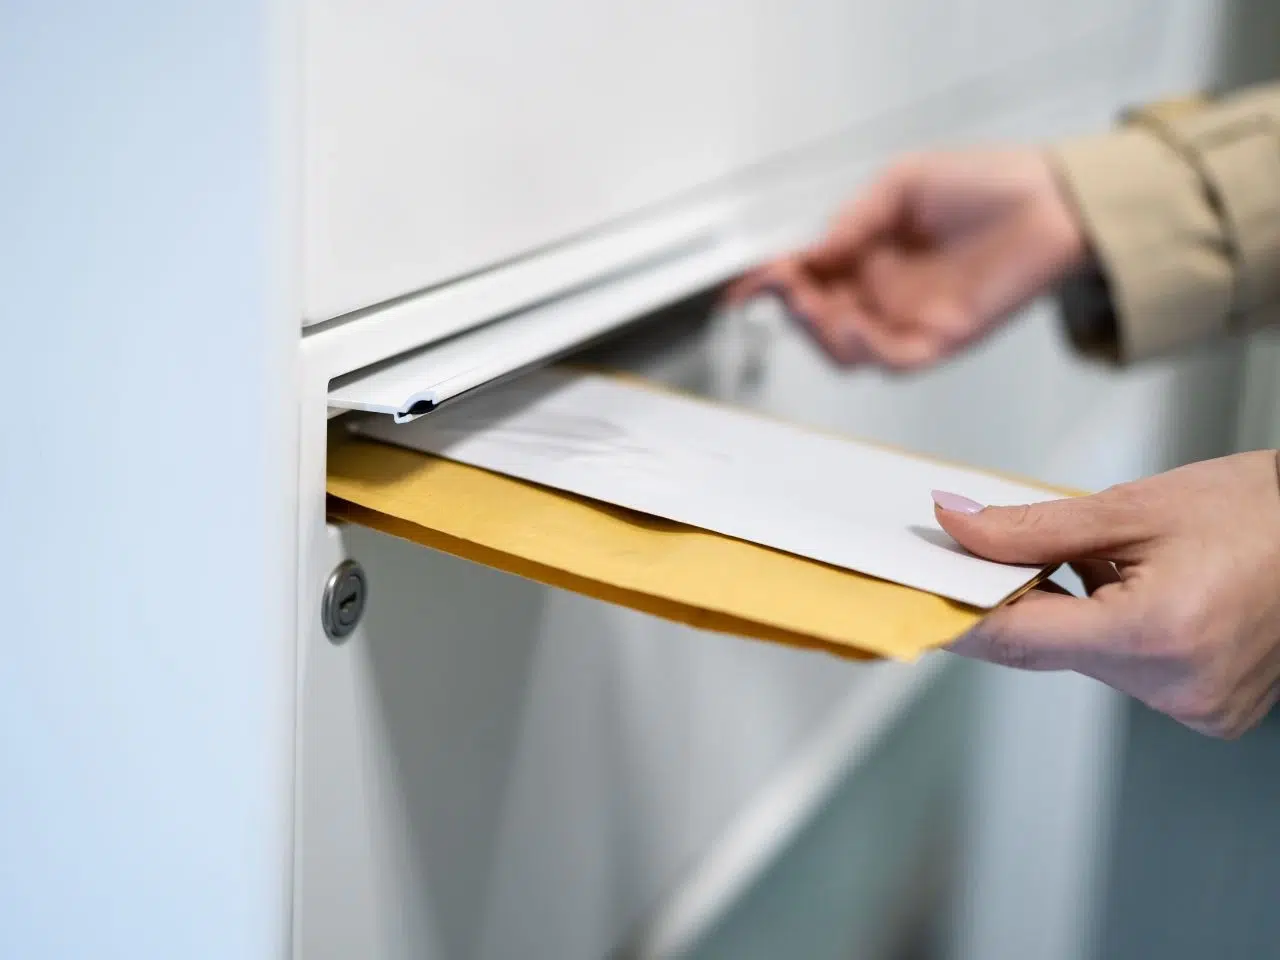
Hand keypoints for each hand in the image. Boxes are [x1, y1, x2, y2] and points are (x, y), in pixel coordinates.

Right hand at [727, 149, 1088, 369]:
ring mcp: (908, 319)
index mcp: (866, 254)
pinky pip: (891, 359)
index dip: (769, 283)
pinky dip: (863, 349)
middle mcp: (882, 292)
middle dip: (792, 308)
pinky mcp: (940, 340)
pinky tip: (851, 323)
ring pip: (845, 349)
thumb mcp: (903, 182)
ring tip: (813, 306)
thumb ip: (854, 218)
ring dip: (820, 333)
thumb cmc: (986, 183)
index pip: (806, 276)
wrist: (1054, 200)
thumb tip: (812, 250)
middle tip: (786, 289)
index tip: (742, 286)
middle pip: (817, 320)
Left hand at [933, 451, 1279, 738]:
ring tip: (1102, 561)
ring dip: (1068, 614)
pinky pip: (1125, 670)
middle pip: (1051, 649)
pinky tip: (1131, 591)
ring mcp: (1197, 706)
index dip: (960, 615)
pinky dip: (1107, 630)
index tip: (917, 596)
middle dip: (1014, 601)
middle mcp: (1179, 687)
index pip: (1022, 637)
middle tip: (992, 555)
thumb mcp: (1134, 507)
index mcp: (1161, 634)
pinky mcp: (1208, 708)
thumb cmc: (1260, 511)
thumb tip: (958, 527)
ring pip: (1085, 660)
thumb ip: (1034, 528)